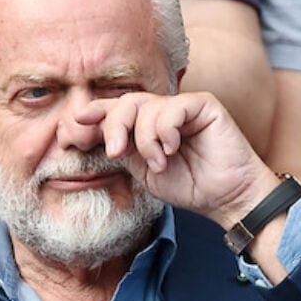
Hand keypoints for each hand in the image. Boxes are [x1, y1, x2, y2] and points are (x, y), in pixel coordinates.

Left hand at [75, 92, 277, 227]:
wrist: (225, 198)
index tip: (76, 124)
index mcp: (147, 125)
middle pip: (127, 102)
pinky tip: (173, 149)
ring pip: (147, 106)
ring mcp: (183, 106)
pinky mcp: (203, 105)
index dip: (95, 113)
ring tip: (160, 163)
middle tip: (117, 152)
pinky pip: (172, 108)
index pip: (117, 110)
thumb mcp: (144, 171)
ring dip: (146, 139)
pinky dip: (165, 131)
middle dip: (115, 125)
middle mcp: (163, 111)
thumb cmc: (190, 186)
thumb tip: (89, 132)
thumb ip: (123, 150)